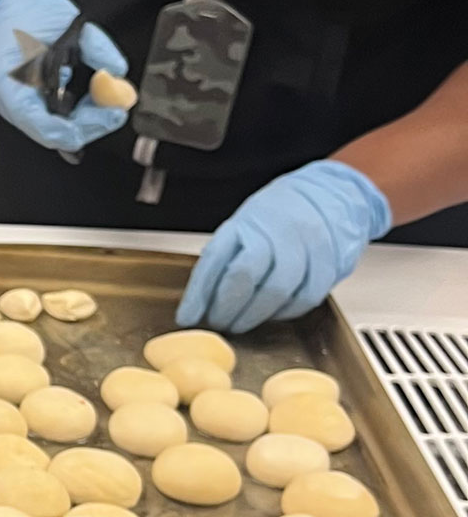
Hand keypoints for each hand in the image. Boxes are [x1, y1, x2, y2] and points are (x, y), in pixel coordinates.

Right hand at [0, 0, 130, 151]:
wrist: (14, 10)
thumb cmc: (29, 14)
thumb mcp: (64, 19)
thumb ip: (93, 45)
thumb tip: (116, 71)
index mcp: (9, 81)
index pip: (38, 121)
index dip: (75, 127)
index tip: (107, 116)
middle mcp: (13, 101)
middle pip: (53, 133)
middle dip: (89, 125)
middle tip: (117, 111)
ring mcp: (23, 106)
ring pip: (59, 131)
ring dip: (87, 120)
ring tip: (108, 102)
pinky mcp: (35, 106)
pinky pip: (59, 122)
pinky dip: (81, 116)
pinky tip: (96, 104)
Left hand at [178, 161, 391, 333]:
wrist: (331, 192)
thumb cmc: (280, 215)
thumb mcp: (245, 225)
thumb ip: (227, 256)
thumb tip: (201, 297)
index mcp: (246, 221)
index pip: (215, 259)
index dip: (198, 294)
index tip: (186, 317)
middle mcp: (276, 229)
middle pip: (245, 275)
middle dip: (226, 308)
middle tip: (217, 323)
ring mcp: (306, 243)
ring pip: (277, 289)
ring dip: (255, 315)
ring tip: (241, 324)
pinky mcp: (331, 260)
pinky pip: (307, 296)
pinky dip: (286, 312)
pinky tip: (273, 315)